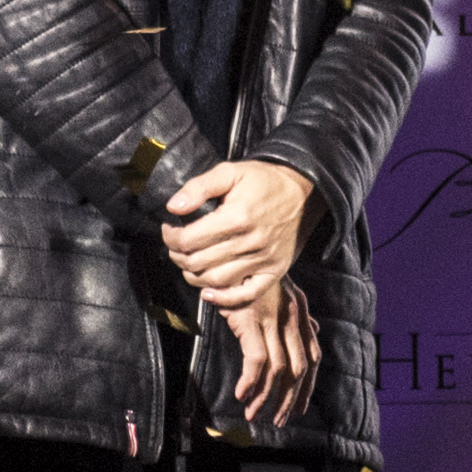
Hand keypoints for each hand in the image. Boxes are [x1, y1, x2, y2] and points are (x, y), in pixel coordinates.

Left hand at [164, 157, 313, 303]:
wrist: (302, 192)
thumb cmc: (264, 181)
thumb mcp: (230, 172)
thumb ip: (199, 187)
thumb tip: (173, 207)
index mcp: (237, 217)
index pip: (189, 239)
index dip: (171, 237)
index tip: (169, 229)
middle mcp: (250, 242)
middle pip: (198, 262)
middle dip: (178, 255)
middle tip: (176, 246)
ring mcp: (263, 260)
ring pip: (216, 281)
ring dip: (194, 276)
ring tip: (188, 263)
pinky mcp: (273, 271)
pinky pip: (246, 295)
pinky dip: (224, 299)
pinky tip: (209, 293)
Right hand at [211, 279, 318, 426]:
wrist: (226, 252)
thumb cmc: (247, 274)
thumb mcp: (277, 291)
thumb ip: (296, 313)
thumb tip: (313, 331)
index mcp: (300, 309)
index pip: (312, 356)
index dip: (307, 386)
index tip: (298, 408)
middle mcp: (292, 314)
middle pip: (299, 368)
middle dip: (289, 399)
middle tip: (278, 420)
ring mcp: (272, 317)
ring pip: (279, 369)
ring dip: (267, 397)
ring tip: (253, 414)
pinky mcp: (251, 319)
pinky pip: (256, 361)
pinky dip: (251, 382)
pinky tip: (241, 395)